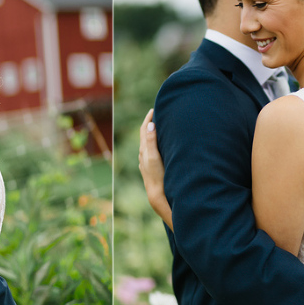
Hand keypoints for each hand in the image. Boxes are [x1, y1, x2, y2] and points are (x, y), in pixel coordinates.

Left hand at [138, 109, 172, 229]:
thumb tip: (150, 124)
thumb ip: (151, 141)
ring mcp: (147, 162)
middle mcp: (143, 155)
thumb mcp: (154, 156)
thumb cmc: (157, 175)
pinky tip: (159, 147)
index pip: (144, 130)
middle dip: (150, 124)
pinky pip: (152, 152)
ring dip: (152, 134)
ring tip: (159, 127)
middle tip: (157, 115)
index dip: (148, 119)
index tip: (154, 109)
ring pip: (148, 144)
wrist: (158, 195)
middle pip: (145, 135)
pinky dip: (154, 144)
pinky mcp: (152, 168)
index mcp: (144, 150)